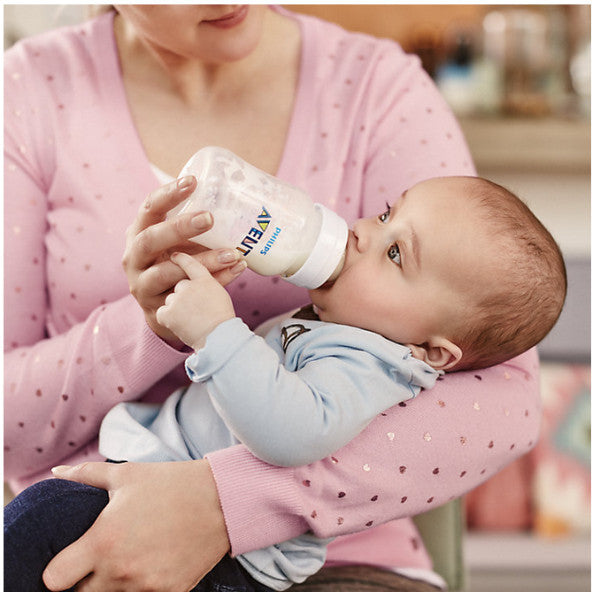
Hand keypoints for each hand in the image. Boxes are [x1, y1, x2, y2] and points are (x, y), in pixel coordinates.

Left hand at [42, 460, 229, 591]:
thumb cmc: (171, 484)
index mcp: (103, 541)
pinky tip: (147, 570)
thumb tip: (57, 473)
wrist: (222, 500)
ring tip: (125, 563)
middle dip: (84, 580)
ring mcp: (145, 586)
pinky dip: (138, 590)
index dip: (56, 571)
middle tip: (99, 560)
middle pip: (80, 596)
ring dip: (110, 587)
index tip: (67, 560)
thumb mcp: (127, 474)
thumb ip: (86, 475)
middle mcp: (120, 570)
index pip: (53, 580)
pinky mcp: (169, 594)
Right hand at [122, 176, 245, 344]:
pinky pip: (186, 293)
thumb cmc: (174, 263)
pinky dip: (214, 282)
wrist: (165, 310)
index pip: (148, 208)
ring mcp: (142, 284)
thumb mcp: (175, 242)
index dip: (167, 195)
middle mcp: (133, 257)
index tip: (192, 181)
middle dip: (179, 228)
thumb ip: (193, 226)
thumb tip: (236, 197)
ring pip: (167, 272)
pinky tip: (236, 270)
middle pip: (150, 240)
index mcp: (138, 233)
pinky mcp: (157, 307)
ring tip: (232, 254)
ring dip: (202, 262)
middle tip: (209, 217)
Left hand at [157, 253, 238, 349]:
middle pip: (180, 286)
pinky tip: (181, 325)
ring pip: (171, 300)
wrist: (218, 338)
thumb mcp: (223, 295)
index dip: (181, 259)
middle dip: (185, 296)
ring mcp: (176, 299)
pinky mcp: (167, 313)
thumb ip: (219, 278)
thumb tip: (237, 264)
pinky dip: (169, 320)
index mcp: (204, 280)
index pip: (190, 264)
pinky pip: (162, 313)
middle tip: (196, 309)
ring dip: (178, 308)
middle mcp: (188, 285)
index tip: (175, 256)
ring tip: (192, 320)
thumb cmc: (224, 321)